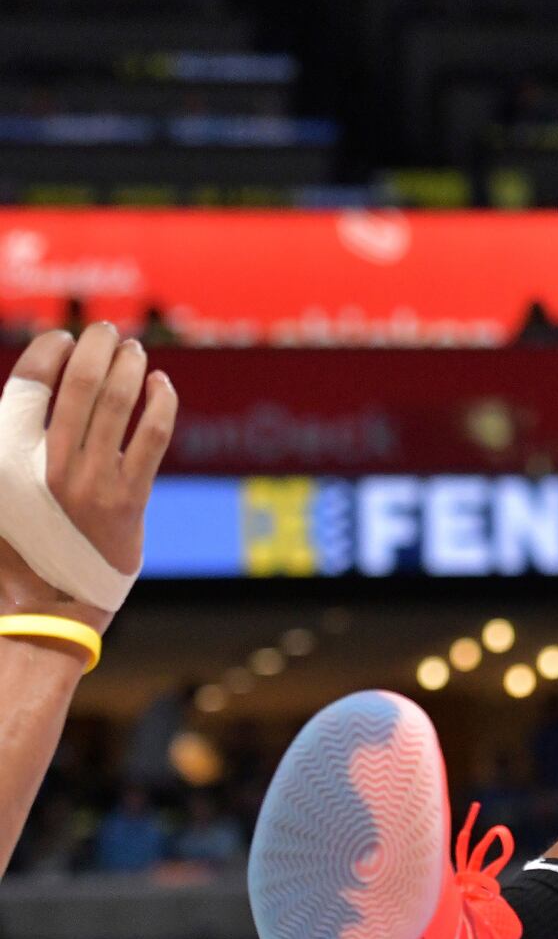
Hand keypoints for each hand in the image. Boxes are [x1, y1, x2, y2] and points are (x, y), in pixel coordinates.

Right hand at [0, 326, 177, 629]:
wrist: (48, 607)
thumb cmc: (14, 547)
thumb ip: (5, 445)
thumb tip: (15, 399)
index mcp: (2, 460)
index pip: (28, 385)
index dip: (48, 352)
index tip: (60, 339)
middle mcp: (46, 467)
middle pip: (78, 383)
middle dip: (94, 346)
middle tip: (103, 331)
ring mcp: (92, 481)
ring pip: (118, 402)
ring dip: (128, 366)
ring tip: (133, 350)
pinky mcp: (129, 499)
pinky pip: (154, 435)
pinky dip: (161, 401)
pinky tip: (161, 384)